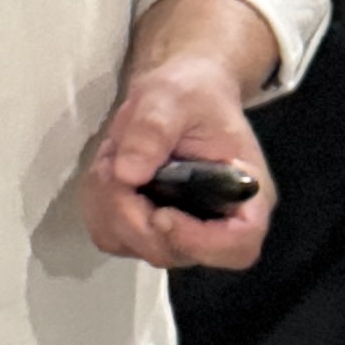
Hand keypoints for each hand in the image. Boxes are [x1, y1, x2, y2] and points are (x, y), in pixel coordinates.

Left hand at [83, 47, 274, 272]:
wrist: (178, 97)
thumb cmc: (191, 93)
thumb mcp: (172, 95)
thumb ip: (153, 129)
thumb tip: (128, 174)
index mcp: (246, 194)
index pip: (238, 246)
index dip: (198, 242)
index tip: (160, 213)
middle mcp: (218, 224)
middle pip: (175, 252)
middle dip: (132, 214)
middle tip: (115, 163)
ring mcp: (181, 232)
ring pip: (135, 245)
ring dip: (110, 204)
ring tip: (115, 157)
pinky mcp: (148, 228)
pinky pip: (111, 235)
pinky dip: (98, 204)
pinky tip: (108, 170)